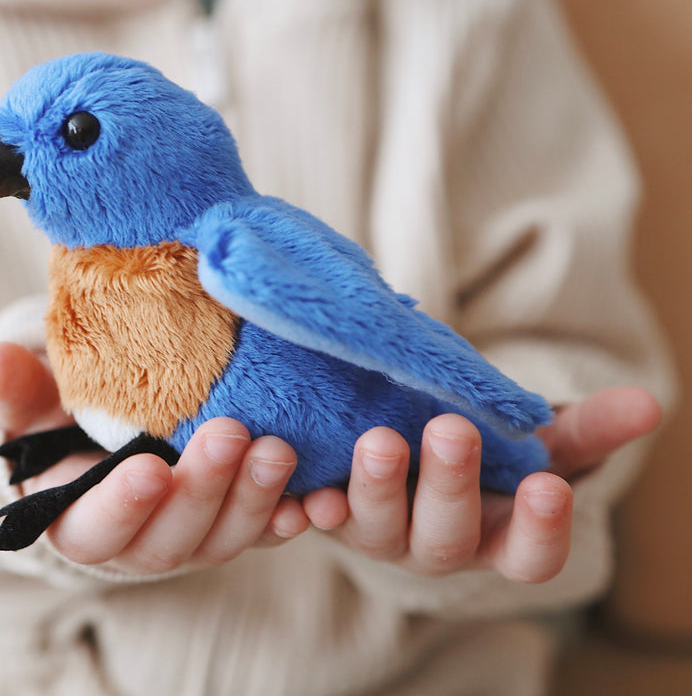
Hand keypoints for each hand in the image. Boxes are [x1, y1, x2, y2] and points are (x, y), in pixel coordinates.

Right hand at [0, 342, 309, 572]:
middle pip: (173, 539)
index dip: (121, 505)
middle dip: (203, 491)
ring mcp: (197, 534)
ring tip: (280, 448)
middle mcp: (143, 540)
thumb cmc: (65, 427)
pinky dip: (294, 516)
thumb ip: (15, 393)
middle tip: (230, 434)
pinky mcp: (238, 519)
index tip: (148, 467)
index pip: (95, 529)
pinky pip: (270, 528)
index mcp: (82, 521)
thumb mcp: (34, 409)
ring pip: (228, 536)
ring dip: (257, 498)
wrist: (112, 444)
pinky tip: (321, 496)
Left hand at [302, 387, 661, 582]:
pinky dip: (307, 507)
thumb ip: (587, 426)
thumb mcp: (533, 438)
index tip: (551, 485)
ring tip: (379, 438)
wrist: (408, 436)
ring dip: (376, 487)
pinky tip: (308, 488)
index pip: (529, 554)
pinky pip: (314, 520)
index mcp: (495, 535)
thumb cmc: (483, 446)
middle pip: (446, 536)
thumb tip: (648, 403)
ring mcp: (377, 533)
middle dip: (450, 486)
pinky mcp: (328, 511)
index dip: (541, 528)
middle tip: (452, 432)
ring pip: (376, 527)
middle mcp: (436, 544)